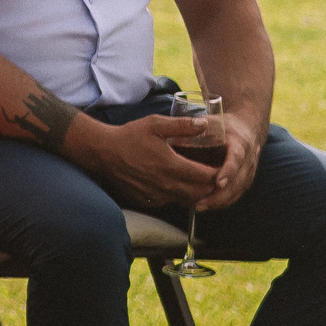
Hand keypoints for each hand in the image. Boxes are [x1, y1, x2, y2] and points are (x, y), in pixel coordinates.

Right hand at [76, 115, 222, 208]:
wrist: (103, 152)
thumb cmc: (130, 136)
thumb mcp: (156, 124)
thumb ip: (183, 125)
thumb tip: (205, 124)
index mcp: (172, 165)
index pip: (206, 177)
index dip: (219, 173)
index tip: (223, 167)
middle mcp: (166, 185)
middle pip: (201, 193)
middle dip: (212, 186)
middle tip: (216, 176)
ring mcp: (156, 195)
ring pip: (187, 200)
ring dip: (197, 193)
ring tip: (201, 182)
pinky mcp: (147, 200)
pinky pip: (170, 201)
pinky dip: (179, 196)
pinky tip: (178, 184)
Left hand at [202, 108, 264, 210]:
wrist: (246, 130)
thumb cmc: (223, 127)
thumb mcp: (211, 123)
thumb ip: (195, 130)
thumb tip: (171, 138)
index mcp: (240, 144)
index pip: (236, 159)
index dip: (228, 171)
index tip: (218, 182)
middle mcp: (247, 161)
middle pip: (237, 182)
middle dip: (219, 195)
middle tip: (199, 204)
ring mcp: (248, 173)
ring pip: (236, 192)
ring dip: (218, 202)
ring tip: (197, 207)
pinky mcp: (244, 182)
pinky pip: (234, 196)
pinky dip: (220, 203)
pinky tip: (203, 206)